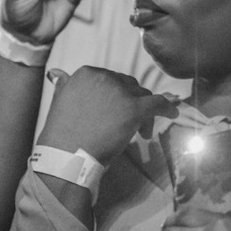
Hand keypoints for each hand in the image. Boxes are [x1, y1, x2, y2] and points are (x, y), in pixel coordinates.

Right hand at [38, 67, 176, 168]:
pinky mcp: (134, 109)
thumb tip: (57, 73)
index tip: (116, 112)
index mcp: (86, 73)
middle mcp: (104, 77)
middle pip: (130, 87)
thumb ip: (64, 86)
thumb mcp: (58, 103)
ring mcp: (120, 92)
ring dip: (144, 113)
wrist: (65, 158)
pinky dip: (167, 108)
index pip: (113, 80)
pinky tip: (172, 114)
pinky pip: (158, 103)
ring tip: (141, 133)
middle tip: (130, 126)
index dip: (118, 96)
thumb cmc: (61, 136)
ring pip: (143, 96)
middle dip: (132, 104)